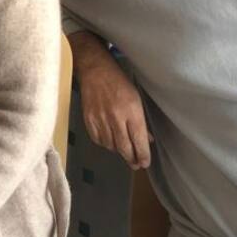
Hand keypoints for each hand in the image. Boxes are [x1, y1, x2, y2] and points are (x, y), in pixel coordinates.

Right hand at [76, 54, 151, 169]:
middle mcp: (116, 118)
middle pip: (124, 148)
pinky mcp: (89, 120)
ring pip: (111, 146)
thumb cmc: (119, 84)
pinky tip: (110, 141)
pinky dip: (105, 144)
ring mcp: (101, 120)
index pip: (139, 140)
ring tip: (123, 150)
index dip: (143, 155)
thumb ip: (141, 122)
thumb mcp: (136, 100)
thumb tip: (147, 139)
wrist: (96, 72)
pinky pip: (98, 140)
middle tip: (135, 164)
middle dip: (131, 158)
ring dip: (118, 151)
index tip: (145, 163)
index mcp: (131, 112)